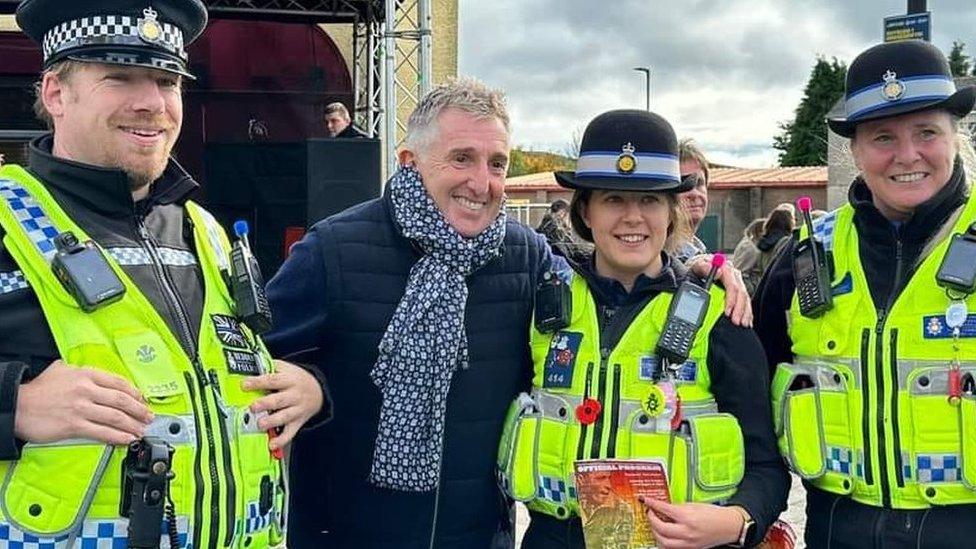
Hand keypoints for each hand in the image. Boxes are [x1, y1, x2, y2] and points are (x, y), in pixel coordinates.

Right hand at [14, 360, 152, 444]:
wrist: (17, 405)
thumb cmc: (38, 389)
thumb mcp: (60, 369)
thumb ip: (80, 370)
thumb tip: (94, 374)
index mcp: (86, 374)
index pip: (118, 382)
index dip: (134, 393)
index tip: (143, 400)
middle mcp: (86, 390)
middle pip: (121, 400)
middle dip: (139, 410)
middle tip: (149, 417)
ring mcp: (81, 408)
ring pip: (115, 417)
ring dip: (132, 425)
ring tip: (141, 430)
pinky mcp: (74, 425)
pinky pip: (102, 432)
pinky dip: (117, 436)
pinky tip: (127, 439)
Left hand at [242, 360, 323, 450]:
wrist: (318, 391)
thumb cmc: (295, 379)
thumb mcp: (285, 368)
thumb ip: (268, 369)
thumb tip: (247, 369)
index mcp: (289, 379)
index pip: (273, 380)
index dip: (258, 382)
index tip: (244, 385)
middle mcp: (294, 395)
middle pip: (279, 400)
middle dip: (265, 404)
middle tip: (253, 407)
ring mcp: (297, 409)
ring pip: (284, 416)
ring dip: (272, 421)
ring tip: (260, 424)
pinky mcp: (298, 422)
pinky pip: (290, 432)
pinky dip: (281, 440)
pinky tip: (272, 445)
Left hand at [642, 498, 742, 548]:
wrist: (729, 526)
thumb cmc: (715, 514)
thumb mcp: (694, 505)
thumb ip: (677, 507)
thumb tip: (663, 507)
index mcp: (687, 517)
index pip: (663, 509)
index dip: (651, 503)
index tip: (645, 500)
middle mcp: (687, 531)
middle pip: (660, 528)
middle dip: (651, 519)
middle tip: (650, 512)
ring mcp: (688, 543)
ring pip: (663, 542)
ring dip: (656, 532)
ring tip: (655, 524)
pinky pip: (671, 548)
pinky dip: (664, 542)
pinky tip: (664, 535)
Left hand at [688, 254, 752, 327]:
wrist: (697, 268)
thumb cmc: (697, 269)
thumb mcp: (695, 266)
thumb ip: (704, 267)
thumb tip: (718, 271)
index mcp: (725, 269)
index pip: (733, 285)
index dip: (731, 299)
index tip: (727, 312)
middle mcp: (734, 276)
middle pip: (741, 293)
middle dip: (739, 309)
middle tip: (735, 321)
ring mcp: (737, 283)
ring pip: (745, 298)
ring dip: (745, 312)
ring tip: (743, 324)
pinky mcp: (737, 291)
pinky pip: (746, 302)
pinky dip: (747, 312)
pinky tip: (747, 321)